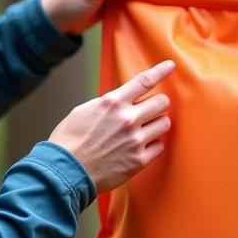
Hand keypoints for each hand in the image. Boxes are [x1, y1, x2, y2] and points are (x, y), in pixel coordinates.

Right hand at [49, 60, 174, 192]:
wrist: (67, 172)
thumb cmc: (70, 141)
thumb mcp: (83, 111)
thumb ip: (107, 104)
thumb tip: (121, 100)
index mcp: (112, 103)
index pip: (144, 81)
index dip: (161, 71)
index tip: (170, 65)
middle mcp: (127, 119)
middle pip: (162, 102)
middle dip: (158, 104)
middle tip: (150, 111)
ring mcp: (135, 140)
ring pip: (164, 123)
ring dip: (157, 125)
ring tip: (144, 131)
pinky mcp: (139, 160)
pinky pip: (160, 146)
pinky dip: (153, 146)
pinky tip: (140, 148)